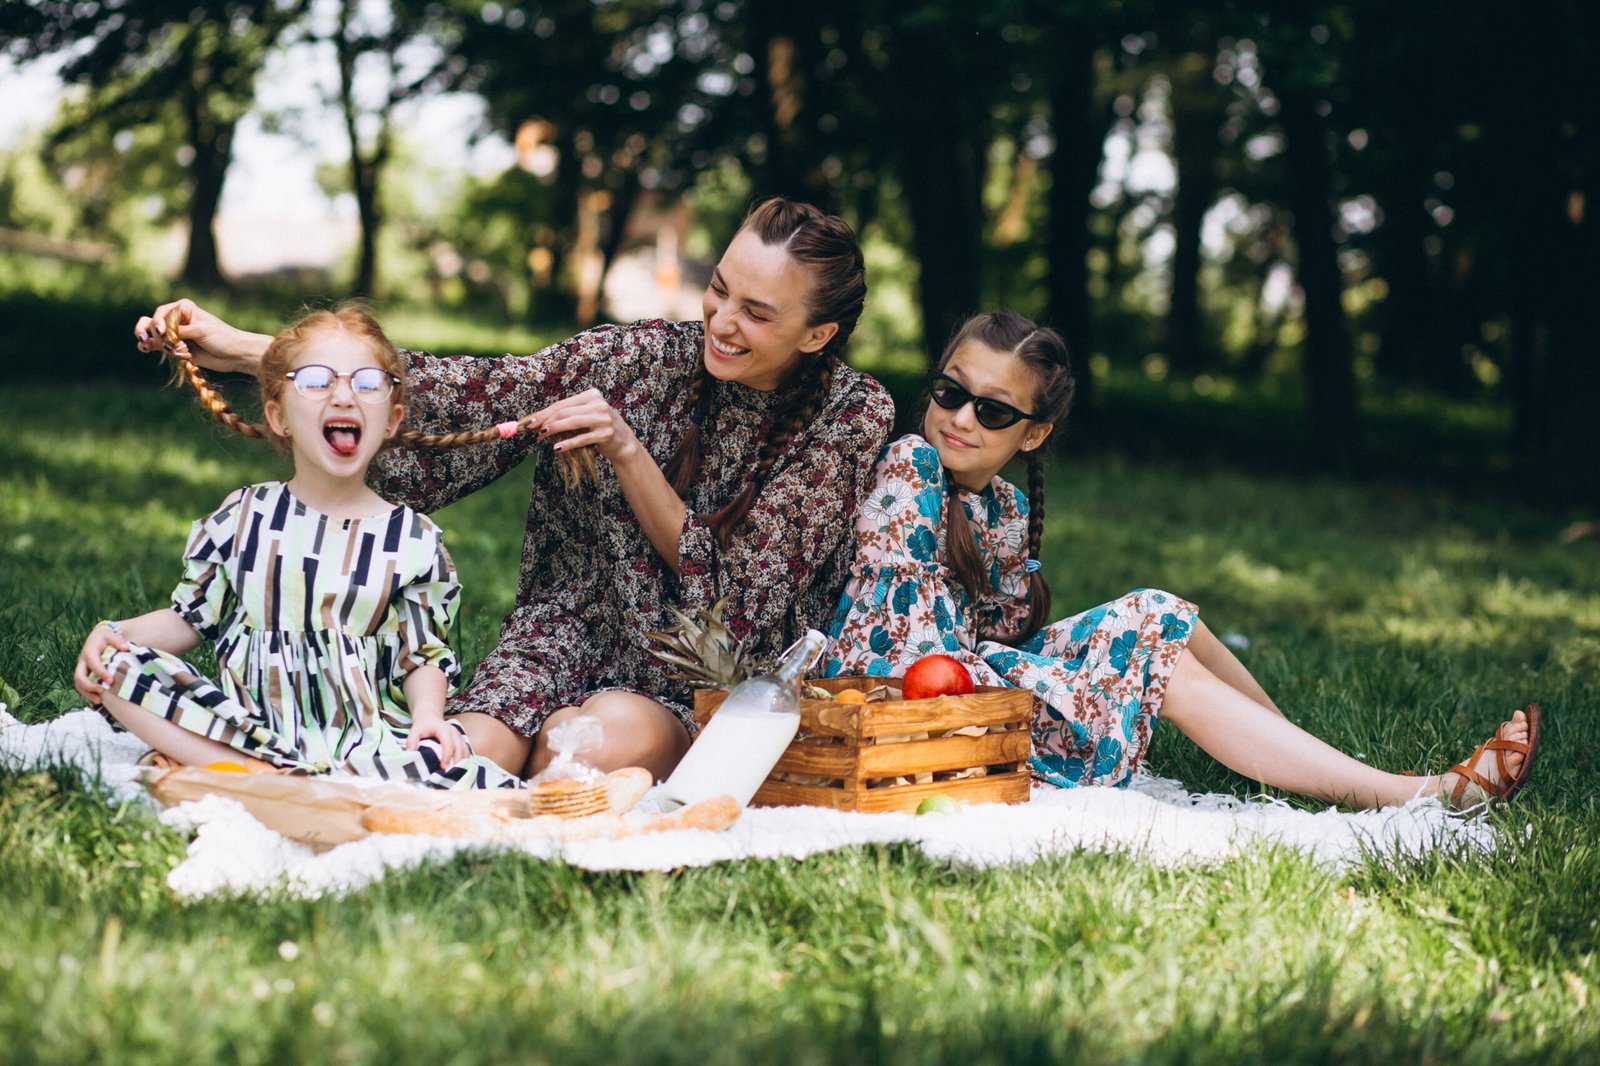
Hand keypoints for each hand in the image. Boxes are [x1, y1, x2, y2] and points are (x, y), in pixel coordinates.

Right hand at [73, 622, 130, 705]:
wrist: (98, 638)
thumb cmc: (106, 638)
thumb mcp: (111, 635)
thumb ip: (118, 640)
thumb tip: (125, 647)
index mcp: (89, 651)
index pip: (92, 663)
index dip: (100, 672)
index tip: (111, 680)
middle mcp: (82, 662)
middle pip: (79, 676)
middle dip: (88, 686)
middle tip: (101, 691)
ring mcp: (82, 669)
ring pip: (78, 684)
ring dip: (87, 693)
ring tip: (100, 701)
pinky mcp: (84, 675)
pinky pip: (82, 687)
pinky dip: (88, 694)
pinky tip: (99, 700)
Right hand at [133, 299, 264, 375]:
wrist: (234, 354)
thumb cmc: (222, 337)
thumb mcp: (201, 331)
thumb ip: (180, 332)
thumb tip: (159, 337)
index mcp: (183, 308)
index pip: (162, 312)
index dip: (157, 322)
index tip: (161, 332)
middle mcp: (176, 319)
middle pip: (152, 321)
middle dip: (149, 331)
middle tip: (148, 340)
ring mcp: (174, 334)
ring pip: (151, 333)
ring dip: (148, 340)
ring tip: (146, 346)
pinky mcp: (175, 347)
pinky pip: (156, 345)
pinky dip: (150, 347)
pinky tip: (147, 349)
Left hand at [406, 712, 468, 768]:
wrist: (430, 718)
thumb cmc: (422, 726)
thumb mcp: (414, 730)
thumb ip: (411, 741)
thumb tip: (409, 754)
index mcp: (444, 729)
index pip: (448, 743)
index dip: (447, 756)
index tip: (443, 767)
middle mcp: (454, 732)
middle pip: (460, 747)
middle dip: (457, 761)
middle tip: (451, 773)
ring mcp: (459, 736)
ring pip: (465, 749)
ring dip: (462, 761)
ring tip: (456, 773)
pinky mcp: (460, 740)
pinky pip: (466, 751)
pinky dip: (464, 760)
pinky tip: (460, 768)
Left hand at [527, 388, 641, 463]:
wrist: (623, 442)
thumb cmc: (599, 427)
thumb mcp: (586, 415)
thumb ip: (567, 414)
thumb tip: (539, 420)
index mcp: (592, 395)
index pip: (563, 403)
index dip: (544, 412)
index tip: (530, 421)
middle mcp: (599, 405)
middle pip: (565, 412)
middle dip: (546, 421)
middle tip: (534, 430)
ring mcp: (603, 419)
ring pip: (572, 422)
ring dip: (554, 429)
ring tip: (542, 435)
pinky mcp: (605, 434)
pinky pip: (581, 438)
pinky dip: (568, 443)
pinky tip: (557, 447)